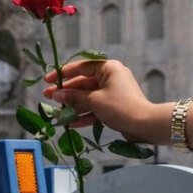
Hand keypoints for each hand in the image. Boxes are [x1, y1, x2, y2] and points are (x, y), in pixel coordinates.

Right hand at [42, 59, 165, 142]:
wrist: (145, 125)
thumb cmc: (121, 107)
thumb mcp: (95, 101)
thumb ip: (74, 97)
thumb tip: (56, 95)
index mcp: (108, 68)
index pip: (81, 67)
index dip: (63, 74)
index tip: (48, 80)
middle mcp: (110, 77)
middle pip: (83, 83)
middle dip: (66, 92)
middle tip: (47, 97)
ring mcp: (112, 92)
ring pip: (88, 97)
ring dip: (73, 105)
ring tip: (56, 113)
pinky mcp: (114, 106)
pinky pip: (95, 107)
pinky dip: (84, 114)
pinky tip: (70, 123)